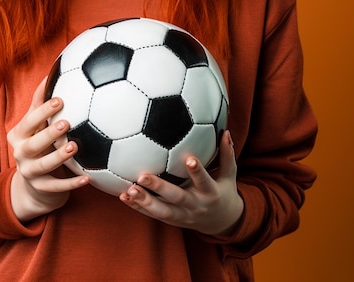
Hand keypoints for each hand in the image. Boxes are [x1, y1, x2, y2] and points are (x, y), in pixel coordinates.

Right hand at [7, 77, 89, 221]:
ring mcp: (29, 173)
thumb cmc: (39, 143)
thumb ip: (40, 101)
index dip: (43, 111)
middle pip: (32, 144)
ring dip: (59, 157)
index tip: (60, 100)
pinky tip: (87, 178)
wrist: (33, 184)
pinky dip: (71, 184)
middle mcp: (20, 153)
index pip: (29, 120)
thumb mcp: (35, 124)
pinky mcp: (41, 189)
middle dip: (48, 133)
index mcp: (19, 134)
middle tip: (66, 123)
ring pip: (43, 166)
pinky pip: (56, 187)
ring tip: (75, 147)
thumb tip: (52, 70)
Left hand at [118, 130, 243, 234]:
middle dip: (160, 188)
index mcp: (210, 193)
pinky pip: (153, 215)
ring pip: (162, 211)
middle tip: (143, 176)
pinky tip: (123, 196)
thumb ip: (227, 154)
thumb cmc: (223, 191)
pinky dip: (138, 207)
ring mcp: (182, 216)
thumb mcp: (230, 175)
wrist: (222, 223)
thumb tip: (226, 131)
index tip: (189, 158)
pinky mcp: (171, 220)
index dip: (197, 171)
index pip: (204, 181)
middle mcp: (195, 206)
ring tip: (129, 190)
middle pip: (177, 198)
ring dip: (144, 201)